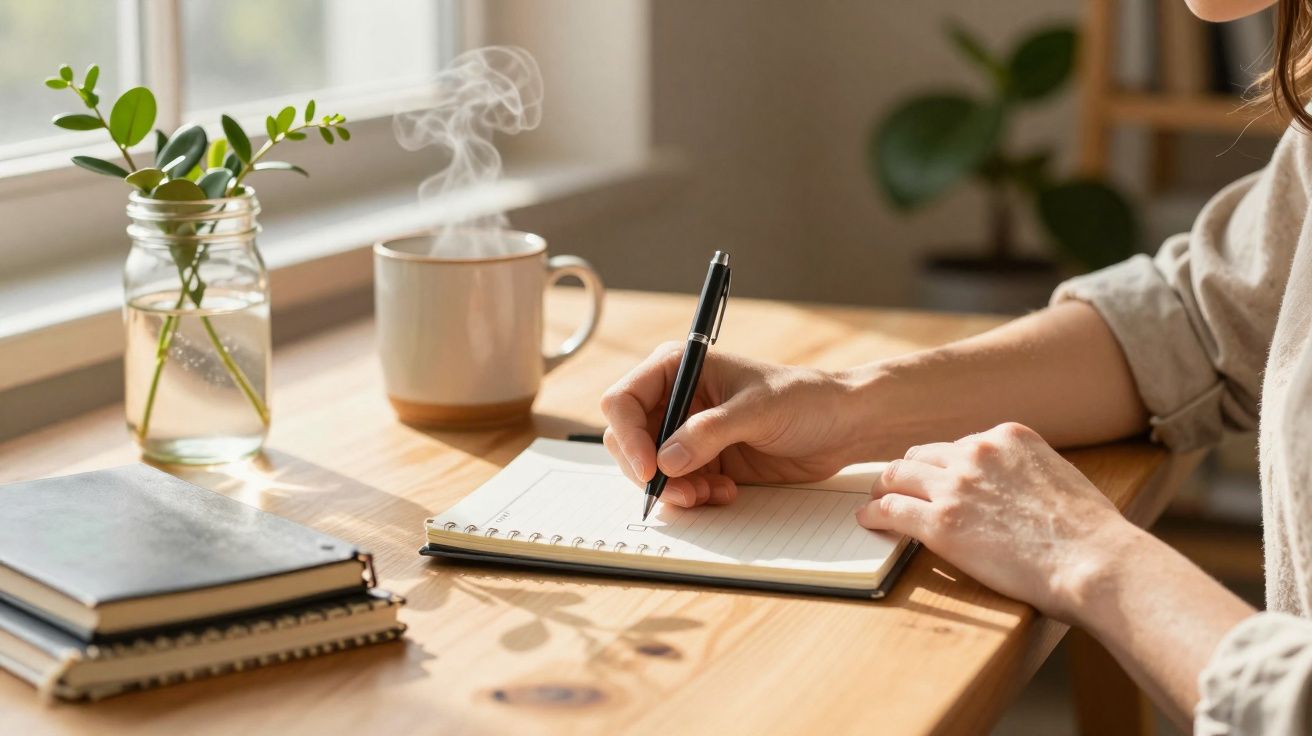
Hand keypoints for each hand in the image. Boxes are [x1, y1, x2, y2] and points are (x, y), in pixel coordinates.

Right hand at [600, 343, 866, 506]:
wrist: (842, 426)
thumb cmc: (805, 399)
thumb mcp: (757, 410)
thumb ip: (709, 433)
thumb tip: (665, 460)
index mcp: (679, 368)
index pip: (624, 400)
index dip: (629, 436)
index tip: (649, 468)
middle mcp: (676, 399)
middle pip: (629, 440)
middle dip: (649, 470)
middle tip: (682, 492)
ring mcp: (688, 433)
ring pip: (651, 469)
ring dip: (673, 489)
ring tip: (709, 494)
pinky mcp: (704, 461)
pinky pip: (678, 485)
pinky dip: (693, 496)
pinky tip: (725, 492)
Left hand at [855, 421, 1133, 618]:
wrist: (1092, 560)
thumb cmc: (1089, 532)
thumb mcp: (1059, 475)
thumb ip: (1026, 470)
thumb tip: (1011, 486)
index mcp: (1009, 436)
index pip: (959, 444)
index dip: (944, 464)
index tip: (935, 476)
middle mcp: (977, 451)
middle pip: (923, 455)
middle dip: (909, 471)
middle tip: (895, 485)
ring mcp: (956, 485)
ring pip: (899, 475)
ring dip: (883, 487)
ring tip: (875, 499)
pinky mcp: (940, 522)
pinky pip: (891, 509)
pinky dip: (873, 513)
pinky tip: (867, 519)